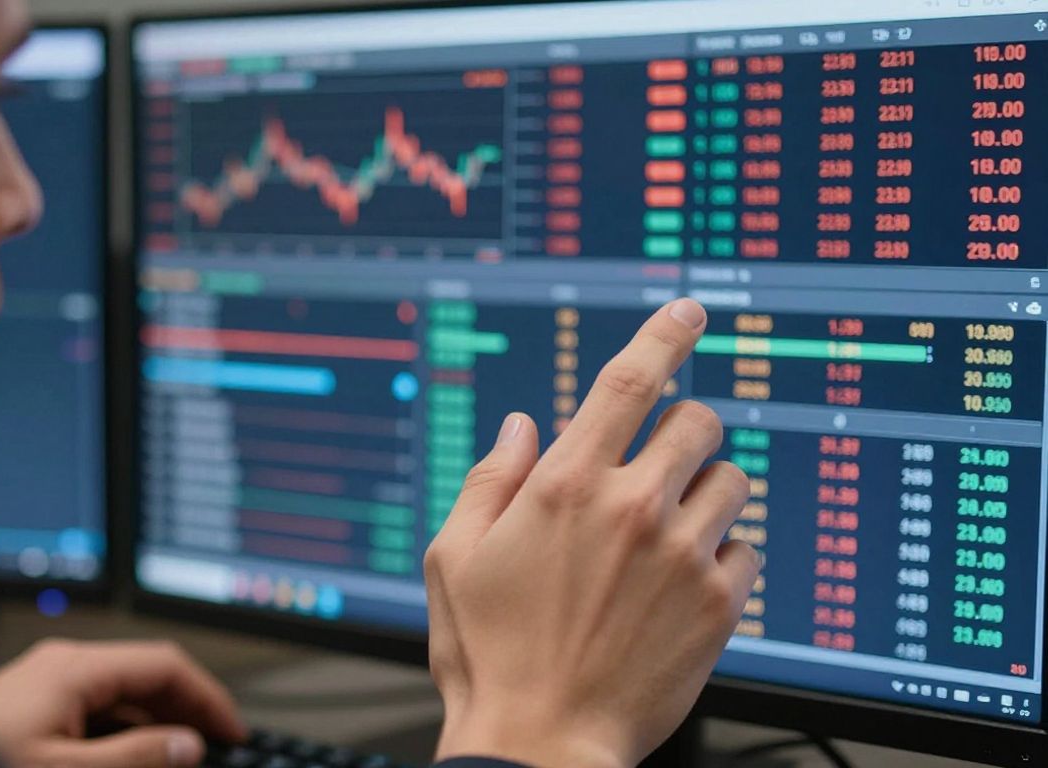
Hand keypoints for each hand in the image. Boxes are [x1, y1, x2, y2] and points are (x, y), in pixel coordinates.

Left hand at [0, 639, 246, 767]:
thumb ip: (135, 757)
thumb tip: (187, 744)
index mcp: (73, 668)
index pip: (167, 664)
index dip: (209, 698)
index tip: (233, 732)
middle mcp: (56, 667)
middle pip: (143, 677)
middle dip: (182, 713)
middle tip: (210, 750)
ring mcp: (34, 687)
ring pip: (114, 698)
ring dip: (148, 727)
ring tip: (168, 762)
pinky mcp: (17, 711)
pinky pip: (85, 713)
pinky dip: (114, 735)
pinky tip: (117, 764)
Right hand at [426, 299, 758, 767]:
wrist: (540, 744)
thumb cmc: (488, 654)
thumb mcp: (454, 556)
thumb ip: (493, 479)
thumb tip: (525, 425)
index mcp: (564, 486)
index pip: (628, 382)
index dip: (664, 336)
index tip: (689, 312)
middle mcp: (631, 509)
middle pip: (696, 421)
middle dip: (683, 427)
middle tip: (660, 459)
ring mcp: (680, 556)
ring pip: (730, 481)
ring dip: (703, 491)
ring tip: (667, 531)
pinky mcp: (716, 606)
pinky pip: (745, 549)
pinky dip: (720, 554)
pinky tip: (681, 582)